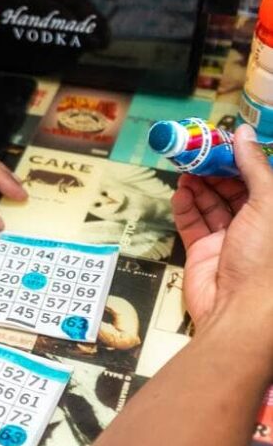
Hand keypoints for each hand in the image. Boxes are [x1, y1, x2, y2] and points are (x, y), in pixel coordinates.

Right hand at [172, 125, 272, 325]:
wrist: (240, 311)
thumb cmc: (266, 259)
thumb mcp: (267, 204)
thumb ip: (254, 167)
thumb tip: (243, 133)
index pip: (260, 180)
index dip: (243, 159)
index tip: (224, 139)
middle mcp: (255, 227)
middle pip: (234, 190)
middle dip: (216, 170)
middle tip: (197, 150)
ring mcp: (228, 241)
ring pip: (211, 205)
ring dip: (198, 185)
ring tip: (185, 168)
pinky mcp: (203, 254)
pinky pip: (192, 225)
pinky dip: (185, 207)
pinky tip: (180, 192)